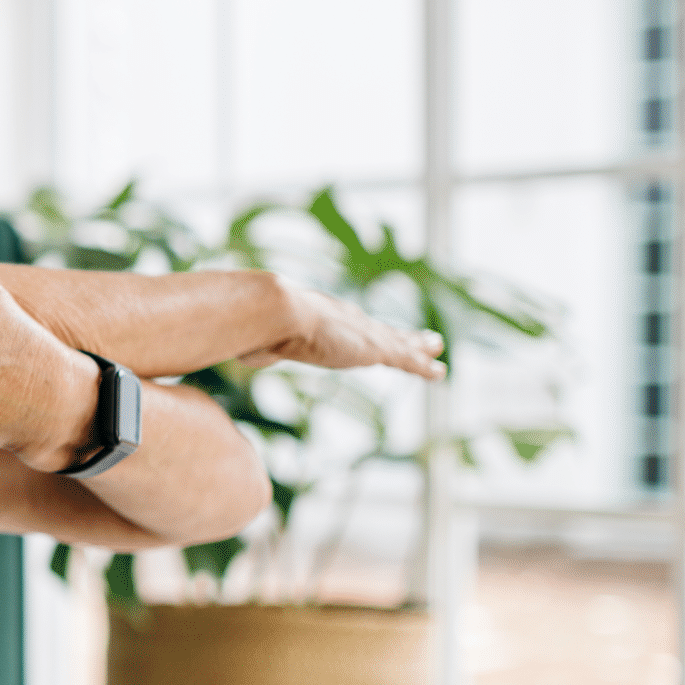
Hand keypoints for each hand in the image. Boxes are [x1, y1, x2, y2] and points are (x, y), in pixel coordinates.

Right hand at [243, 283, 446, 379]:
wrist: (274, 313)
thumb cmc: (260, 324)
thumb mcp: (261, 340)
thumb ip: (262, 347)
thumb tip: (245, 353)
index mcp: (322, 318)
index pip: (350, 327)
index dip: (364, 333)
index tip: (374, 334)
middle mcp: (346, 321)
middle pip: (379, 329)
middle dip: (399, 334)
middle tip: (419, 336)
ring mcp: (361, 334)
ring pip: (398, 341)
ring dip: (419, 346)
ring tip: (437, 345)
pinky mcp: (374, 348)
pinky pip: (405, 359)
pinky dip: (422, 366)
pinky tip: (439, 372)